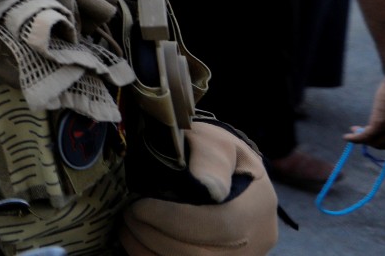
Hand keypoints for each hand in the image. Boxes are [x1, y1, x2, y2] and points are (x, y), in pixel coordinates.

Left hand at [120, 121, 276, 255]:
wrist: (217, 169)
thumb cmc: (209, 152)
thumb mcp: (212, 140)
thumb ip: (210, 157)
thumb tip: (209, 186)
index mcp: (256, 205)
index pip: (220, 225)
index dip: (174, 220)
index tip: (140, 206)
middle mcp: (255, 239)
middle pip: (204, 253)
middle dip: (156, 236)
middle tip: (128, 215)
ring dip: (150, 249)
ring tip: (129, 226)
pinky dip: (154, 255)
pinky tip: (138, 239)